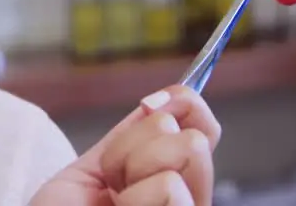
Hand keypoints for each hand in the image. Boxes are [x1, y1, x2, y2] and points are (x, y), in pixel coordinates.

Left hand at [29, 85, 220, 205]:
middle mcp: (187, 204)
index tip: (148, 104)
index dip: (184, 103)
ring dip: (130, 167)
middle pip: (196, 137)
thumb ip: (127, 139)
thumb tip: (162, 100)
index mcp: (170, 186)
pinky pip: (170, 187)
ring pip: (187, 150)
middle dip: (139, 144)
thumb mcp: (90, 171)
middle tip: (112, 180)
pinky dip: (135, 196)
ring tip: (112, 201)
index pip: (204, 130)